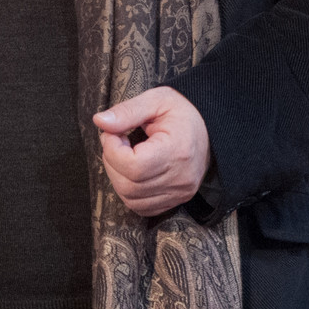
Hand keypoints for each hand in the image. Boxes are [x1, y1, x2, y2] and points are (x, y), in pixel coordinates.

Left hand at [93, 86, 210, 216]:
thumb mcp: (155, 101)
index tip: (112, 133)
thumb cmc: (181, 111)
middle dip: (112, 162)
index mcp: (178, 151)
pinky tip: (132, 171)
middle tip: (116, 141)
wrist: (209, 127)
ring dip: (117, 177)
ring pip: (132, 199)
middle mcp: (181, 178)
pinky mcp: (177, 200)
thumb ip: (127, 111)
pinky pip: (142, 208)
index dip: (112, 150)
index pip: (133, 166)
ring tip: (124, 154)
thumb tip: (100, 122)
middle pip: (129, 186)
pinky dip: (129, 192)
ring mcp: (180, 192)